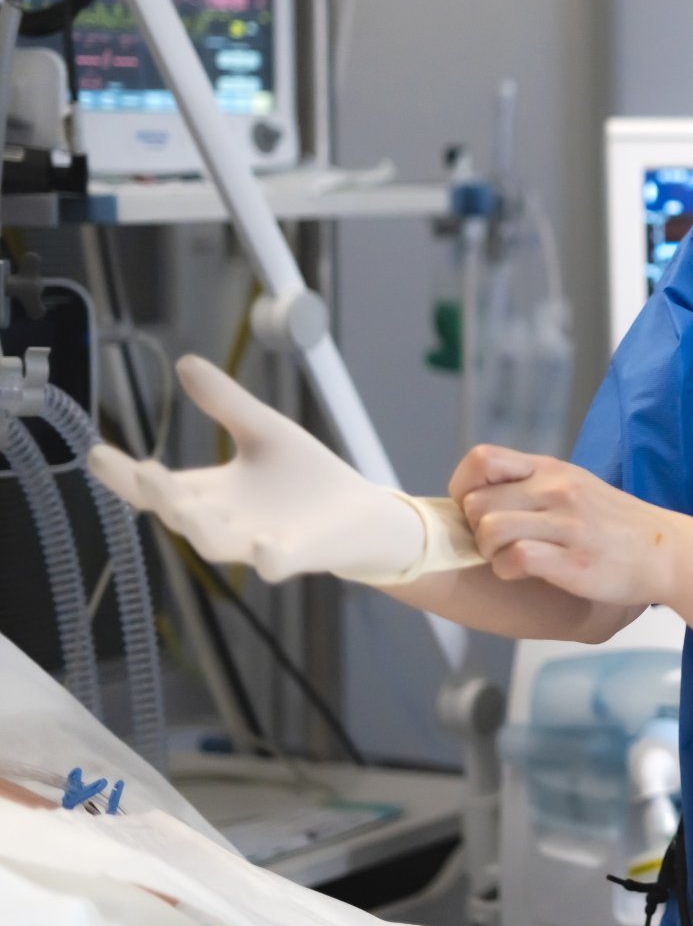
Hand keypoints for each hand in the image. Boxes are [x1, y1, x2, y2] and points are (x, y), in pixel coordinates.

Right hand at [88, 355, 432, 583]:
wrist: (362, 513)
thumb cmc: (306, 477)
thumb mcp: (264, 431)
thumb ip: (226, 403)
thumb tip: (185, 361)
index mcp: (211, 494)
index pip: (156, 488)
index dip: (123, 476)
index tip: (97, 453)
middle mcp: (225, 523)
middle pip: (179, 514)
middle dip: (160, 494)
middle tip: (142, 470)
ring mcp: (258, 543)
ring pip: (216, 544)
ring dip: (199, 527)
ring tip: (185, 505)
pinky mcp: (297, 556)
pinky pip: (277, 564)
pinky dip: (269, 558)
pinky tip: (265, 546)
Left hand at [451, 446, 671, 606]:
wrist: (666, 551)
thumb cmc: (615, 525)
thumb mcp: (575, 486)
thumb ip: (533, 485)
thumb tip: (481, 495)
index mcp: (552, 469)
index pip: (482, 460)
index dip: (466, 488)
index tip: (479, 512)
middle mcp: (557, 490)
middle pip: (477, 504)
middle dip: (477, 530)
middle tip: (499, 545)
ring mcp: (567, 524)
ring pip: (490, 530)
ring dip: (490, 554)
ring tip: (510, 560)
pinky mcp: (574, 561)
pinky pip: (515, 559)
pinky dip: (509, 572)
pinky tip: (525, 574)